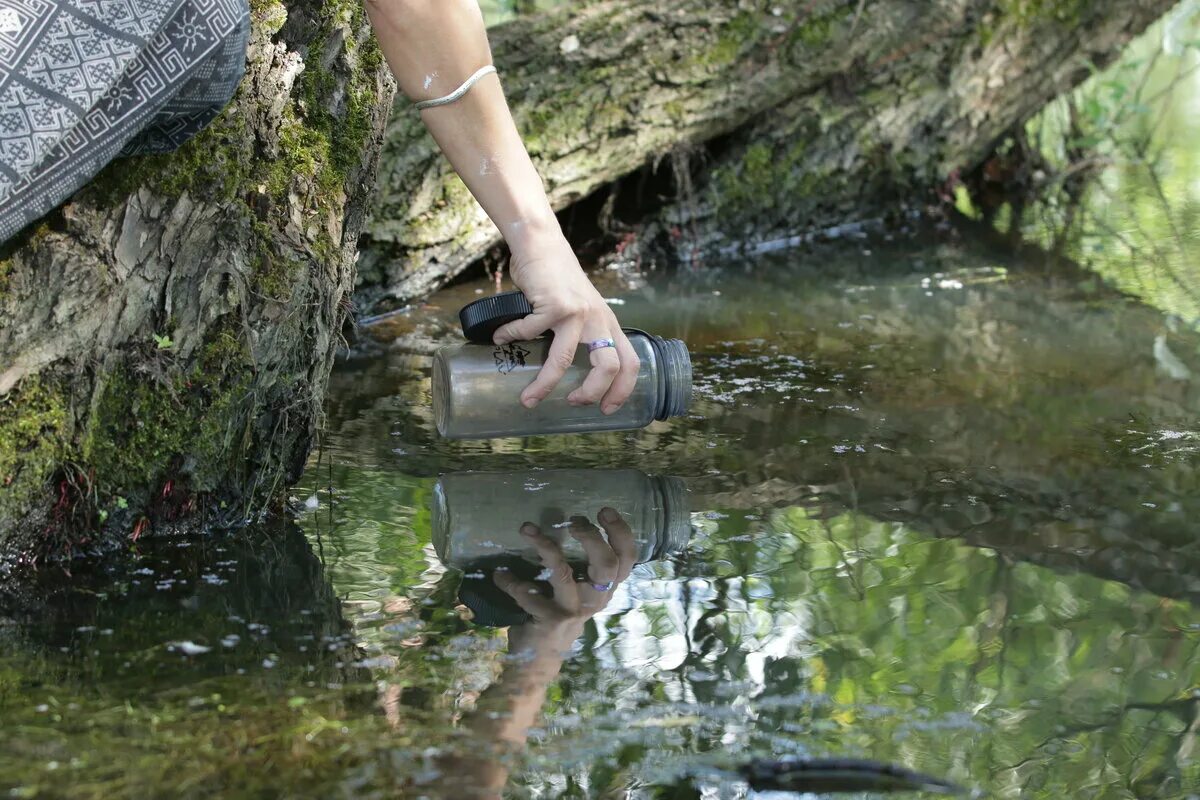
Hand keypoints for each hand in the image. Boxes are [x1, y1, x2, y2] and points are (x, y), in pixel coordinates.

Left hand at [493, 508, 636, 651]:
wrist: (539, 659)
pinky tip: (500, 575)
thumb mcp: (578, 593)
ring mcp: (572, 610)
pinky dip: (511, 581)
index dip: (621, 533)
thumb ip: (581, 568)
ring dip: (544, 547)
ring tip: (527, 528)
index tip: (603, 511)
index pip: (626, 559)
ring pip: (563, 573)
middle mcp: (595, 599)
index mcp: (604, 589)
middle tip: (574, 521)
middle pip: (607, 564)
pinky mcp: (549, 620)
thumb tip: (566, 522)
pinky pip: (528, 593)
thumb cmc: (558, 615)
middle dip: (592, 537)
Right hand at [495, 230, 639, 414]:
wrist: (542, 245)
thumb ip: (581, 333)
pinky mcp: (554, 305)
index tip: (606, 409)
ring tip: (528, 398)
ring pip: (562, 360)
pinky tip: (500, 338)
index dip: (622, 390)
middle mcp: (599, 319)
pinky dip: (510, 337)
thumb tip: (562, 371)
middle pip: (608, 367)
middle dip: (591, 393)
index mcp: (608, 324)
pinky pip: (528, 332)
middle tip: (574, 404)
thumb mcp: (582, 307)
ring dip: (543, 384)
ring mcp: (578, 312)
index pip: (629, 362)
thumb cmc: (558, 279)